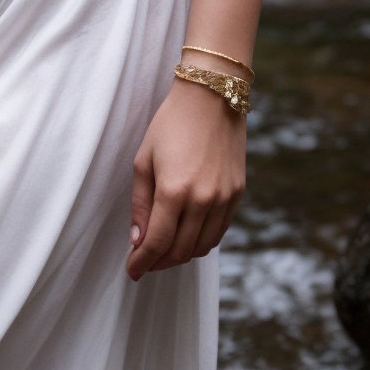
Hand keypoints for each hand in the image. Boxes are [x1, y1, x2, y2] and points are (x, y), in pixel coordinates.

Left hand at [125, 77, 245, 279]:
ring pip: (201, 247)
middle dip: (158, 262)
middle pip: (179, 251)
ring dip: (180, 256)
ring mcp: (223, 199)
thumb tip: (138, 240)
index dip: (142, 262)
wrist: (212, 97)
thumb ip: (140, 203)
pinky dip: (201, 242)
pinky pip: (218, 232)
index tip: (132, 271)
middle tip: (144, 262)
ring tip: (163, 252)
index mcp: (174, 190)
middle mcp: (202, 200)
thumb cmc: (171, 124)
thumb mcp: (144, 158)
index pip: (156, 243)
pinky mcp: (237, 194)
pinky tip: (187, 237)